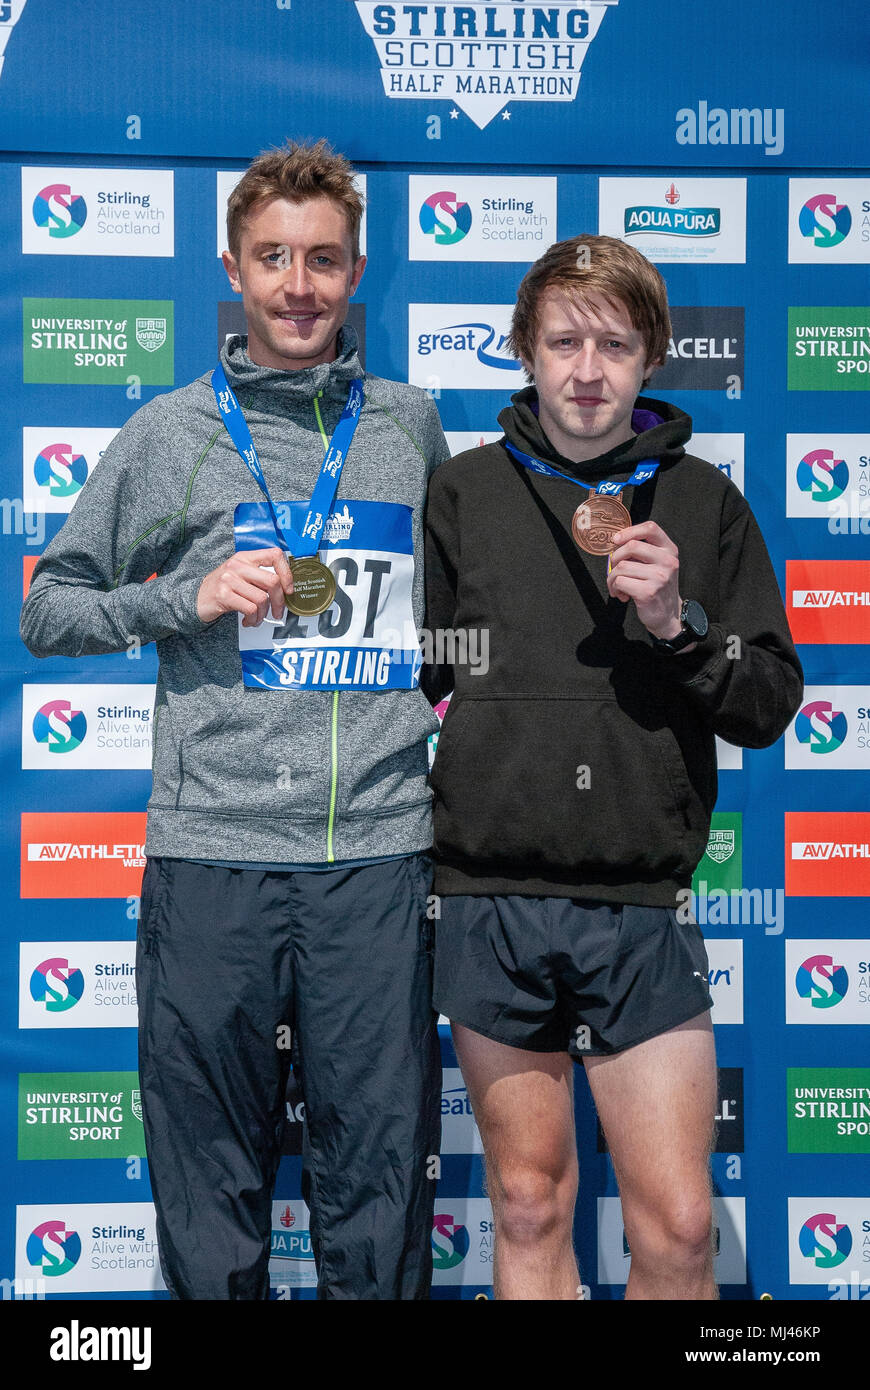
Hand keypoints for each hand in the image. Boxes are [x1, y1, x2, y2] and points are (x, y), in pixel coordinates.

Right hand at [197, 547, 293, 626]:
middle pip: (272, 581)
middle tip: (278, 612)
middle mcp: (237, 565)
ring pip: (262, 599)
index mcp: (245, 557)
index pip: (274, 555)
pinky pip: (250, 609)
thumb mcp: (240, 574)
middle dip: (279, 601)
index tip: (288, 589)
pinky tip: (249, 620)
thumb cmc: (222, 588)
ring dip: (263, 614)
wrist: (195, 598)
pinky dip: (253, 619)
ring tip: (257, 618)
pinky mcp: (223, 595)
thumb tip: (285, 589)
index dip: (287, 573)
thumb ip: (259, 576)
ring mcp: (229, 579)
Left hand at [606, 520, 682, 638]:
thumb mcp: (657, 564)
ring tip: (618, 585)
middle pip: (631, 546)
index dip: (629, 531)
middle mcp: (667, 561)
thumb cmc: (656, 587)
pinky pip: (620, 582)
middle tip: (615, 568)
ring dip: (612, 577)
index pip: (650, 528)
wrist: (667, 615)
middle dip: (615, 557)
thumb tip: (616, 541)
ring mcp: (659, 577)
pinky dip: (615, 588)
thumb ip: (642, 551)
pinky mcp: (648, 592)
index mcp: (669, 550)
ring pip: (622, 566)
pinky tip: (622, 595)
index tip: (616, 540)